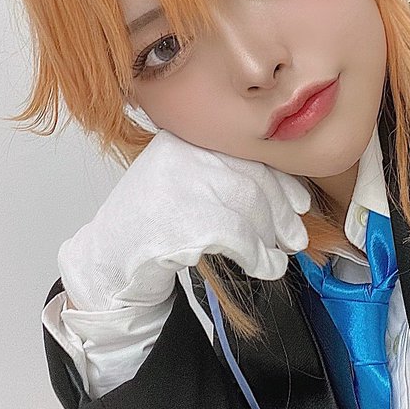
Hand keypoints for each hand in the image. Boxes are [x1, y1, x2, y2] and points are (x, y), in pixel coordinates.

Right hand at [58, 130, 310, 310]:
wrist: (109, 259)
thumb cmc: (151, 223)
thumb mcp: (183, 181)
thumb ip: (223, 175)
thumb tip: (287, 193)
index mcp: (186, 141)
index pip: (247, 154)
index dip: (280, 181)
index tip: (300, 201)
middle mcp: (183, 156)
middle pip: (252, 180)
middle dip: (281, 212)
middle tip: (296, 236)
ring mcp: (181, 188)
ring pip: (249, 207)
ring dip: (272, 236)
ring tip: (280, 256)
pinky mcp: (184, 224)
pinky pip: (239, 238)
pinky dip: (259, 256)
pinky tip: (266, 266)